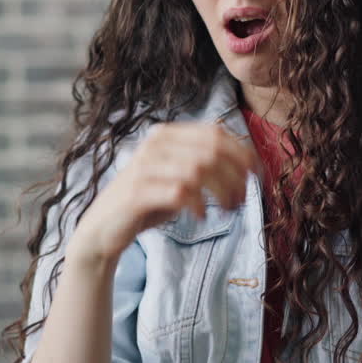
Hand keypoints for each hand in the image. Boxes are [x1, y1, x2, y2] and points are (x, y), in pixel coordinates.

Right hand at [67, 122, 258, 267]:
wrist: (103, 230)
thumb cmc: (149, 203)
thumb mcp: (178, 177)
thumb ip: (205, 165)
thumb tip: (249, 163)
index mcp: (166, 134)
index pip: (214, 132)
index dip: (242, 151)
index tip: (258, 173)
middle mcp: (154, 144)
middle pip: (211, 150)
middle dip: (235, 174)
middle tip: (243, 198)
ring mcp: (144, 167)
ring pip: (199, 169)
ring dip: (222, 191)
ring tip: (228, 209)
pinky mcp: (137, 192)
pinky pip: (180, 192)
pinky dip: (199, 205)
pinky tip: (202, 216)